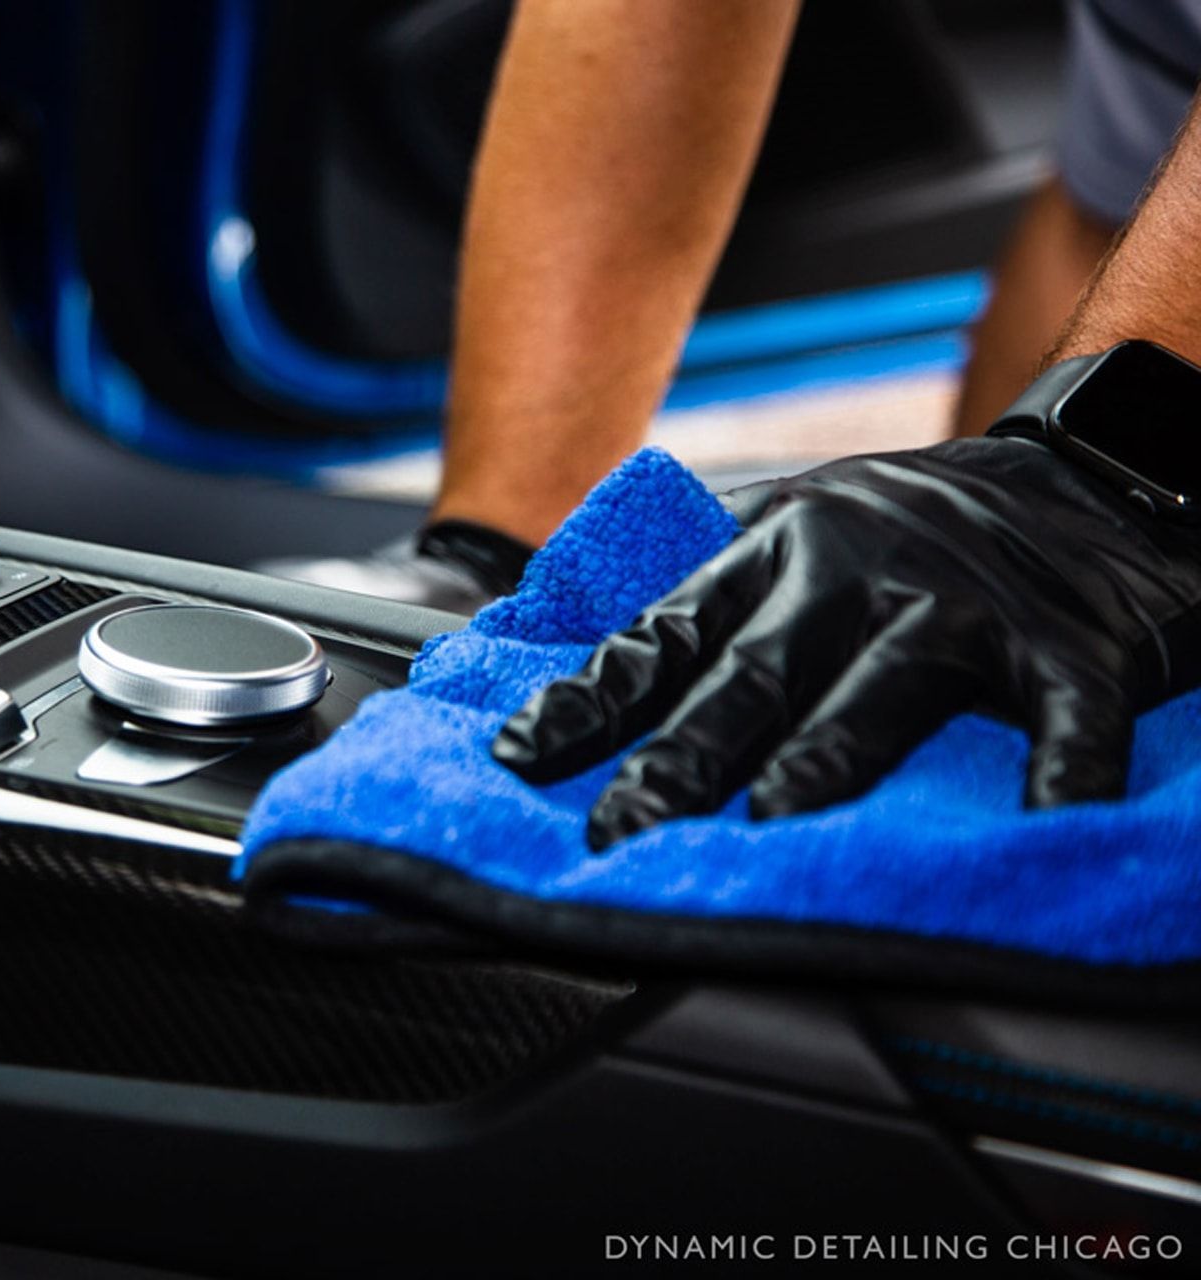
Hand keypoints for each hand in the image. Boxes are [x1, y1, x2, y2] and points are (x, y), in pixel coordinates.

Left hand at [492, 436, 1200, 849]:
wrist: (1081, 475)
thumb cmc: (907, 524)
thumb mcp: (790, 523)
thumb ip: (694, 584)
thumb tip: (555, 631)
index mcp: (774, 549)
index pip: (662, 633)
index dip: (589, 699)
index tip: (521, 754)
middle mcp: (855, 574)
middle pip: (753, 674)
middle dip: (680, 755)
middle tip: (620, 824)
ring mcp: (961, 608)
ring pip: (881, 688)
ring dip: (826, 755)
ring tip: (774, 815)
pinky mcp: (1069, 647)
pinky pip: (1064, 714)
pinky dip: (1060, 766)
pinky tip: (1043, 817)